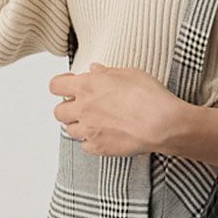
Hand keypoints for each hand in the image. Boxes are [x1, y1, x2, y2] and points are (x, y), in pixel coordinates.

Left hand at [49, 63, 189, 156]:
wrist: (161, 124)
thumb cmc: (149, 97)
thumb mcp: (129, 74)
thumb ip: (107, 73)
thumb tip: (96, 70)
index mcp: (86, 87)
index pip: (55, 86)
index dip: (60, 84)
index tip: (67, 84)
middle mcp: (83, 109)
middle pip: (58, 111)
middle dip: (67, 107)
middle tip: (80, 105)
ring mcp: (89, 131)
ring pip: (70, 130)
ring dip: (78, 125)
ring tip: (93, 121)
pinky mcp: (99, 148)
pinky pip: (85, 146)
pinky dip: (90, 141)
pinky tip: (102, 135)